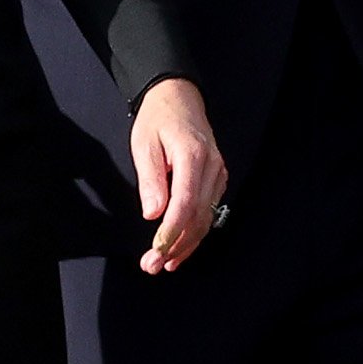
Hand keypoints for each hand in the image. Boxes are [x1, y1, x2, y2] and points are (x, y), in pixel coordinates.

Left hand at [130, 79, 226, 275]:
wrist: (179, 98)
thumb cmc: (158, 119)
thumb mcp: (144, 144)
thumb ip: (150, 179)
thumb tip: (153, 213)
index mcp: (193, 156)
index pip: (185, 204)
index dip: (171, 233)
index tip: (155, 252)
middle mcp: (212, 167)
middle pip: (198, 216)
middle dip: (176, 246)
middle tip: (152, 266)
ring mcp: (218, 173)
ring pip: (206, 218)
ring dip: (186, 245)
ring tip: (164, 264)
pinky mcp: (218, 179)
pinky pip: (209, 211)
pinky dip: (195, 233)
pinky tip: (179, 248)